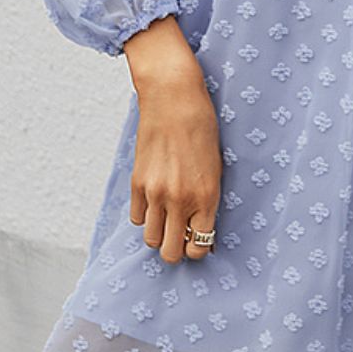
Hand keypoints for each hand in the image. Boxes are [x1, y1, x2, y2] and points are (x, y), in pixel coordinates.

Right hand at [122, 18, 222, 263]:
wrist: (174, 99)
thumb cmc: (203, 129)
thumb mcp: (215, 167)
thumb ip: (208, 200)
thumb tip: (202, 229)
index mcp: (206, 197)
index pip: (199, 247)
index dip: (199, 248)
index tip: (200, 240)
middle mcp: (180, 200)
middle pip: (171, 252)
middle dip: (177, 249)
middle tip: (182, 235)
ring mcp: (155, 193)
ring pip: (150, 239)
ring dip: (159, 234)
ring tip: (168, 219)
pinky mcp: (137, 182)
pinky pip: (136, 217)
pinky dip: (145, 215)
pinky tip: (155, 200)